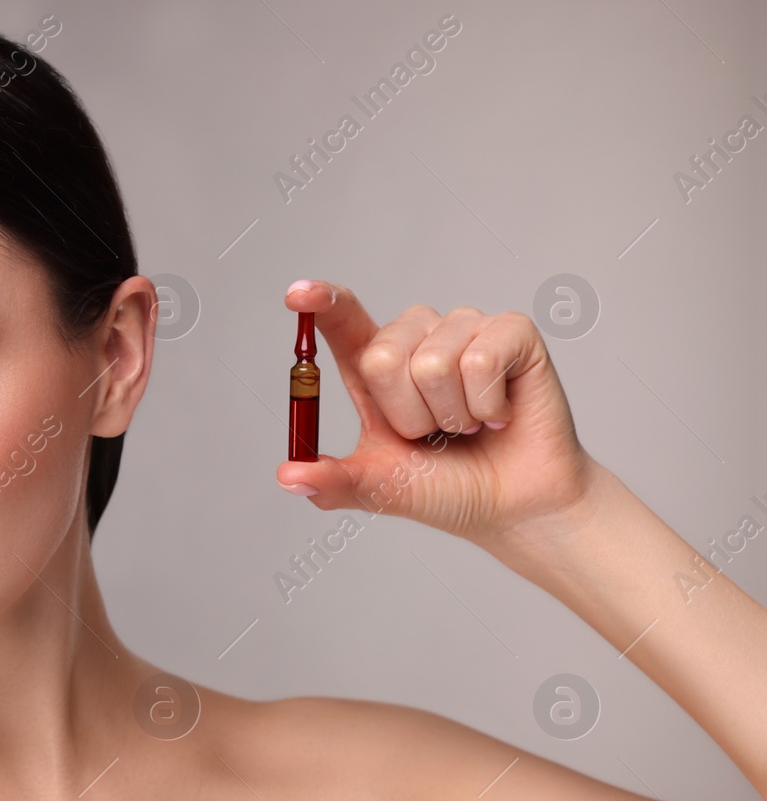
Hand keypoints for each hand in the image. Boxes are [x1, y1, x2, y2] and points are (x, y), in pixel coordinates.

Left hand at [275, 279, 597, 549]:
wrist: (513, 506)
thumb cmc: (447, 487)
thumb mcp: (379, 487)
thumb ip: (333, 481)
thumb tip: (287, 476)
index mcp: (378, 366)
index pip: (343, 322)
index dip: (322, 303)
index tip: (297, 294)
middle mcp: (417, 337)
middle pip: (382, 357)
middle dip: (408, 416)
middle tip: (436, 433)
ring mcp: (464, 328)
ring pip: (433, 364)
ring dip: (452, 415)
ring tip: (470, 425)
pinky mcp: (512, 331)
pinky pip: (481, 360)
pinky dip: (488, 406)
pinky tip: (500, 416)